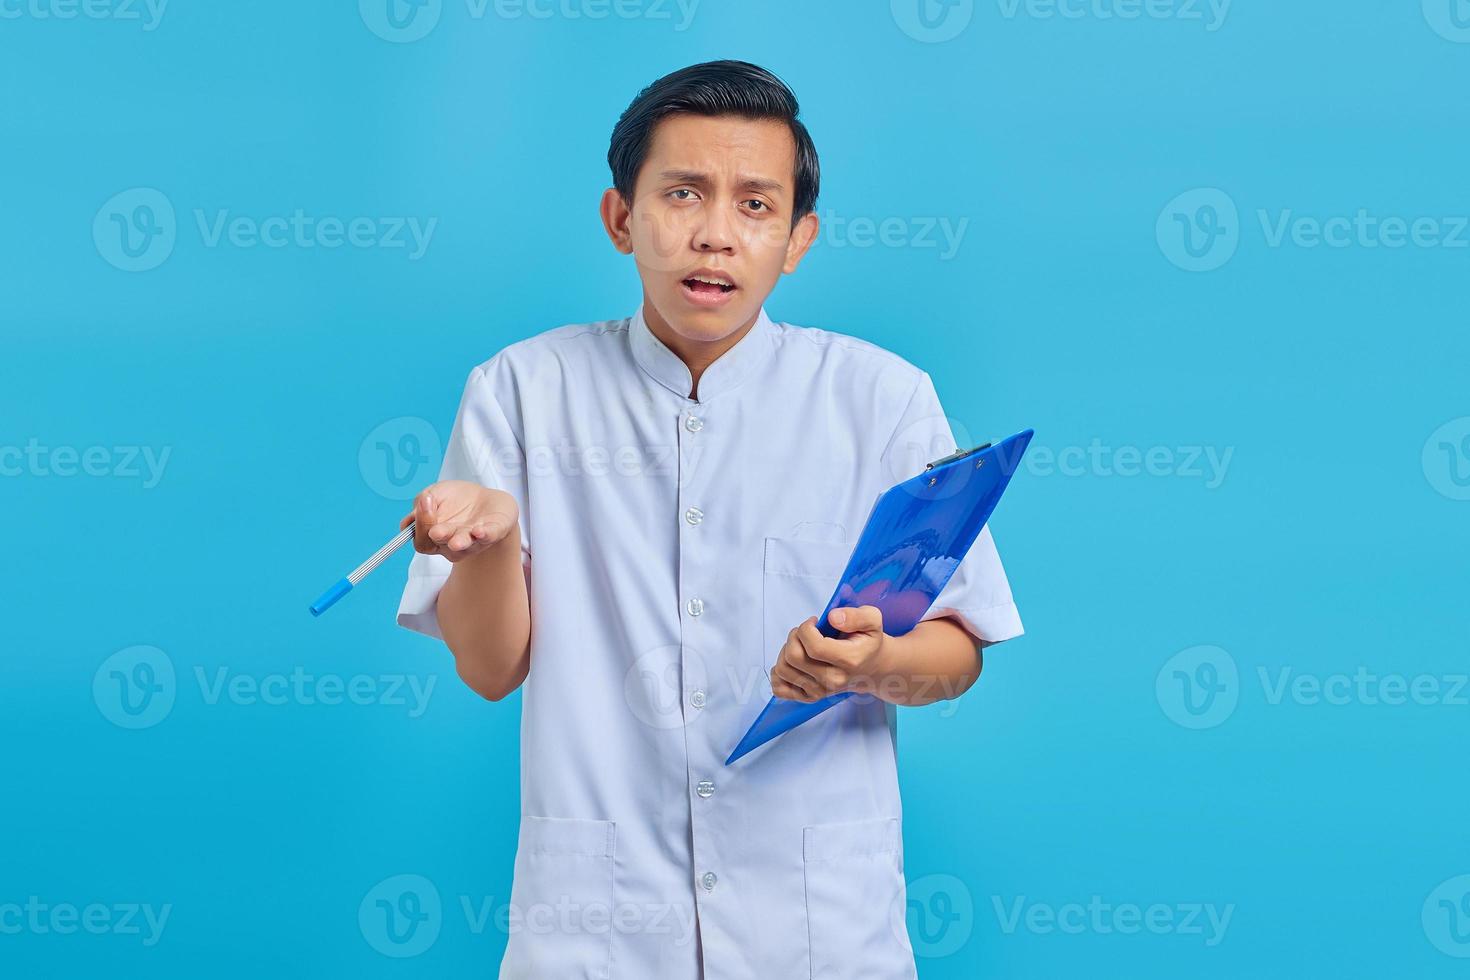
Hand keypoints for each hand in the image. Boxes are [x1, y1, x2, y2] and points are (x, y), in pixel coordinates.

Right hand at [400, 480, 518, 563]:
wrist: (486, 500)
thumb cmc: (456, 500)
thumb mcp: (435, 494)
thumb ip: (422, 500)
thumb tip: (420, 503)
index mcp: (435, 537)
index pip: (422, 541)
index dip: (420, 524)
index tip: (425, 500)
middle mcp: (452, 543)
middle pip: (441, 545)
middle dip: (439, 536)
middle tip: (436, 531)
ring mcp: (473, 541)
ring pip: (465, 545)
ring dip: (460, 542)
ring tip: (456, 542)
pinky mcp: (493, 533)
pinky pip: (489, 536)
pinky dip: (485, 534)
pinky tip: (479, 531)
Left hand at [769, 605, 889, 701]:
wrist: (872, 668)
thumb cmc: (868, 642)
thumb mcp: (872, 620)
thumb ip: (856, 616)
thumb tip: (833, 618)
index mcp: (849, 660)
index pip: (814, 646)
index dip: (806, 628)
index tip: (813, 621)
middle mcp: (833, 680)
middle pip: (794, 657)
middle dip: (793, 637)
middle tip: (805, 632)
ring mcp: (820, 691)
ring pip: (783, 670)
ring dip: (785, 651)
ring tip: (800, 645)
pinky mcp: (810, 697)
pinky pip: (780, 689)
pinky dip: (778, 675)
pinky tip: (792, 663)